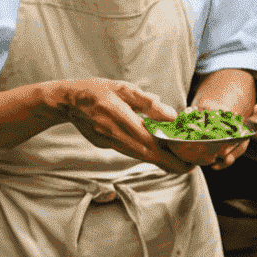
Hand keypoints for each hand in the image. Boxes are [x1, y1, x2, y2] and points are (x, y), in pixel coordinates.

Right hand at [44, 78, 188, 173]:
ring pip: (140, 157)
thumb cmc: (97, 91)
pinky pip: (131, 152)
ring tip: (179, 162)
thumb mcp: (123, 89)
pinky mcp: (107, 145)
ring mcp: (110, 143)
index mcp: (122, 119)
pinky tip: (158, 152)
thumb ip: (147, 103)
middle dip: (171, 165)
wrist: (67, 101)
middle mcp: (116, 136)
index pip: (152, 142)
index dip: (171, 155)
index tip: (188, 161)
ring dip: (160, 161)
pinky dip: (147, 154)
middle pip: (149, 156)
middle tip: (189, 167)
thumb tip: (171, 116)